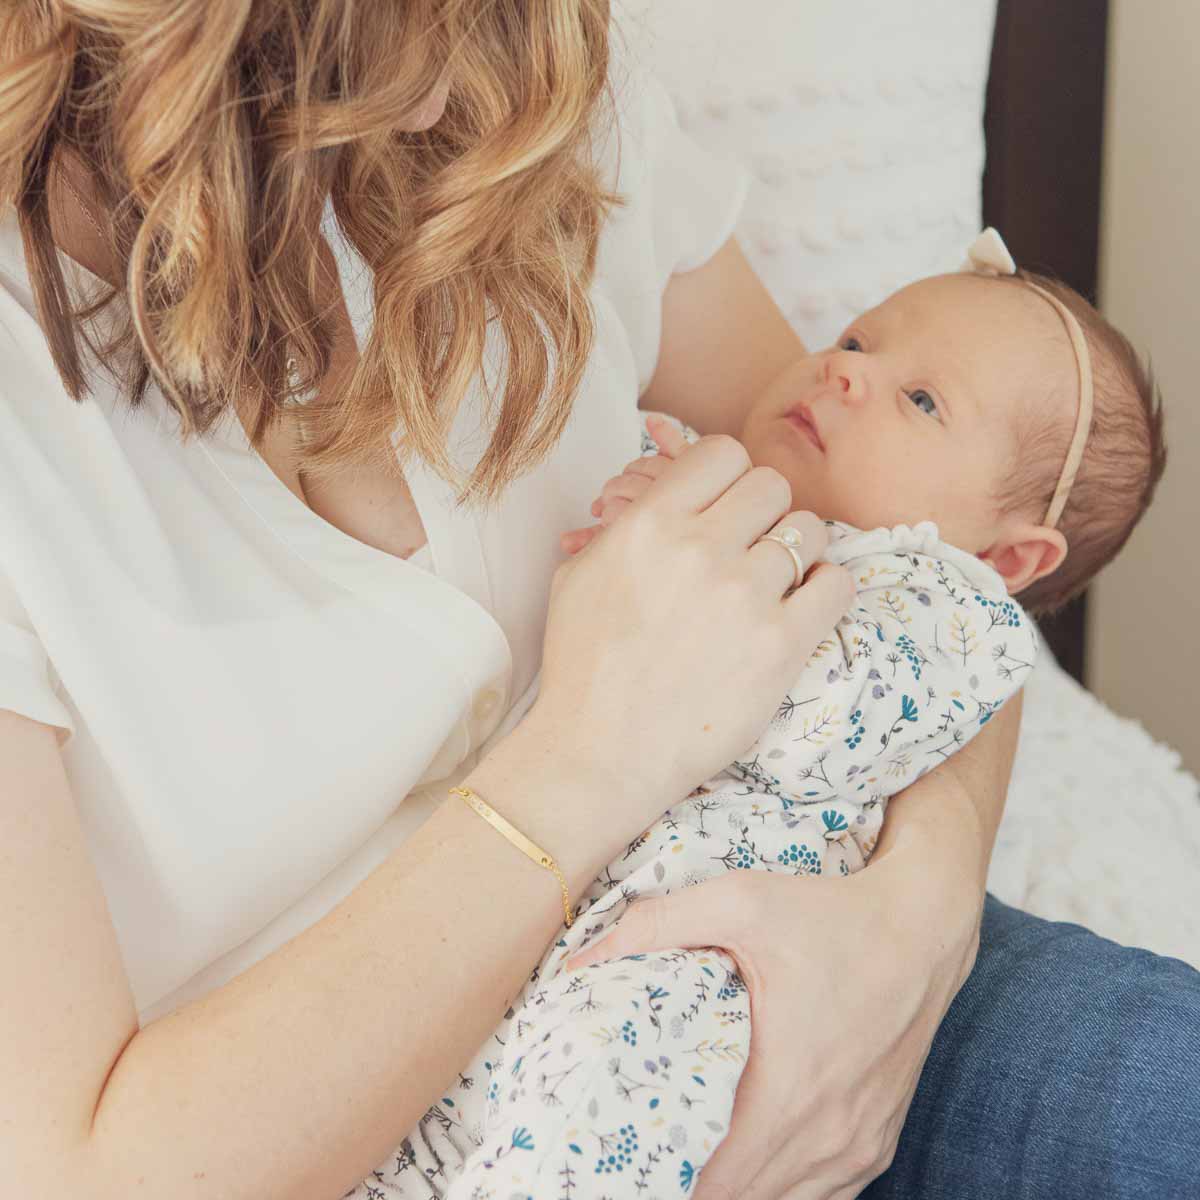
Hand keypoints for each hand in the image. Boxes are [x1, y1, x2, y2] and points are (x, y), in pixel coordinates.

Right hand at [530, 429, 854, 819]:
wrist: (600, 752)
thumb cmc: (583, 667)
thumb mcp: (578, 575)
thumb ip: (625, 525)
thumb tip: (661, 492)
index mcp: (648, 523)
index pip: (722, 452)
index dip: (728, 476)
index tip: (725, 505)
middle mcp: (699, 548)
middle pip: (770, 484)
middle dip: (763, 511)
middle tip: (750, 546)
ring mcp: (744, 595)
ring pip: (810, 529)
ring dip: (797, 551)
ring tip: (775, 582)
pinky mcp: (780, 645)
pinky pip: (837, 583)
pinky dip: (826, 589)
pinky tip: (802, 607)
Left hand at [564, 853, 980, 1199]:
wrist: (924, 924)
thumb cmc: (832, 914)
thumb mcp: (741, 899)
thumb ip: (655, 925)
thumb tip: (581, 961)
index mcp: (790, 1095)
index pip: (712, 1185)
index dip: (662, 1177)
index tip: (625, 1158)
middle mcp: (831, 1136)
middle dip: (689, 1182)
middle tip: (643, 1153)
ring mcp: (861, 1145)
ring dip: (735, 1187)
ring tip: (684, 1157)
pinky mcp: (878, 1139)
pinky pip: (822, 1191)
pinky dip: (781, 1184)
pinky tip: (748, 1159)